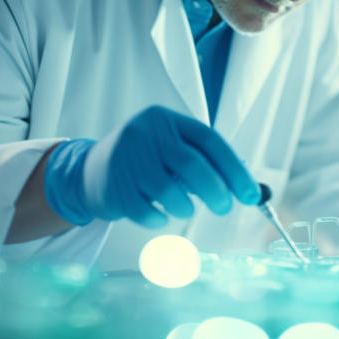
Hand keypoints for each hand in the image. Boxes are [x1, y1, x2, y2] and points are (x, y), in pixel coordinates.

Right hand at [43, 105, 260, 227]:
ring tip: (184, 208)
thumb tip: (249, 187)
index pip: (209, 141)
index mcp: (165, 119)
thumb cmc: (145, 162)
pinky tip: (160, 215)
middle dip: (216, 191)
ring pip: (169, 190)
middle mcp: (145, 133)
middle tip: (225, 208)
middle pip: (191, 163)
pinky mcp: (113, 187)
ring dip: (185, 206)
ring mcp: (126, 160)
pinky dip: (160, 219)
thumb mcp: (171, 149)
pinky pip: (146, 211)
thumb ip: (205, 162)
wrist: (89, 171)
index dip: (234, 169)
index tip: (250, 194)